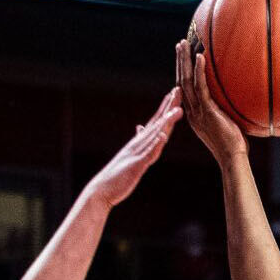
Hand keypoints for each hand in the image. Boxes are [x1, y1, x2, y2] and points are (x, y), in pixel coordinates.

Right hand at [82, 90, 181, 208]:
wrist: (102, 189)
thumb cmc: (118, 174)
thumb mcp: (131, 154)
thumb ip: (138, 141)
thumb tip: (140, 127)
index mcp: (139, 142)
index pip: (155, 121)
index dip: (165, 107)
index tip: (174, 93)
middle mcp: (138, 144)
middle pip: (157, 122)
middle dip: (168, 107)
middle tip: (178, 90)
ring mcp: (137, 153)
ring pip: (154, 134)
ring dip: (166, 122)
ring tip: (177, 110)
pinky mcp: (136, 165)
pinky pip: (148, 153)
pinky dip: (156, 144)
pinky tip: (163, 135)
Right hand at [176, 38, 248, 162]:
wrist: (232, 158)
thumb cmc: (233, 144)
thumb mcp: (225, 122)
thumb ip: (224, 110)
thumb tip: (235, 98)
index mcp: (193, 114)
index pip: (184, 89)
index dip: (181, 72)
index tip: (182, 57)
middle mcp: (191, 112)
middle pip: (180, 81)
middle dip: (179, 62)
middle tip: (179, 44)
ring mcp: (197, 112)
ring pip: (186, 82)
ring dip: (184, 61)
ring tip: (183, 44)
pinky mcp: (207, 112)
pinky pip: (201, 88)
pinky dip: (199, 71)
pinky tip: (200, 57)